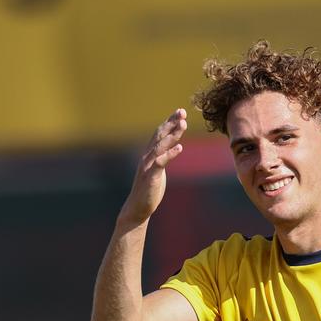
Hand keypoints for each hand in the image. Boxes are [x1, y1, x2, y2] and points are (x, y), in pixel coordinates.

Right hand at [122, 109, 187, 225]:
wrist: (137, 209)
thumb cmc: (148, 190)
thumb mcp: (157, 171)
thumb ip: (162, 158)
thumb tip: (171, 149)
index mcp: (148, 155)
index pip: (159, 134)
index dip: (169, 122)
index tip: (179, 112)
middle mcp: (146, 157)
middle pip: (159, 136)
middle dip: (171, 123)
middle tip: (182, 112)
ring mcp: (148, 166)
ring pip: (160, 146)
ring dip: (172, 135)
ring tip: (183, 124)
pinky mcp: (151, 177)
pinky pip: (161, 162)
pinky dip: (170, 154)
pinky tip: (180, 147)